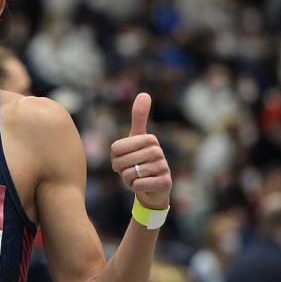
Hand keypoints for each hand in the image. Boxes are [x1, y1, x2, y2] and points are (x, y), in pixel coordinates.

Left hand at [110, 93, 171, 208]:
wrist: (153, 188)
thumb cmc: (141, 161)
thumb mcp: (136, 139)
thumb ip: (139, 117)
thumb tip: (144, 93)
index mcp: (149, 139)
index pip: (116, 148)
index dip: (115, 158)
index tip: (125, 159)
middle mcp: (158, 151)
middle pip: (121, 162)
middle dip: (121, 170)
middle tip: (130, 170)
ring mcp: (163, 167)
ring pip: (129, 174)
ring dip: (128, 179)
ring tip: (138, 177)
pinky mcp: (165, 182)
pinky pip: (138, 185)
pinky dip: (136, 187)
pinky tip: (144, 186)